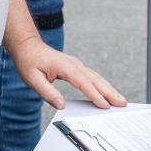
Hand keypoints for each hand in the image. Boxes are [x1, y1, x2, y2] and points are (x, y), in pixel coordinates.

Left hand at [9, 37, 126, 109]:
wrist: (28, 45)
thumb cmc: (29, 61)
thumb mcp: (32, 79)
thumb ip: (47, 92)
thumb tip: (61, 105)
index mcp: (64, 67)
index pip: (83, 82)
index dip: (94, 95)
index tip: (104, 105)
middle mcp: (74, 64)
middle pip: (95, 79)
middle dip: (110, 92)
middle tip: (122, 103)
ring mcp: (76, 65)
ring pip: (96, 77)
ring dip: (109, 89)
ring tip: (121, 100)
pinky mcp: (76, 67)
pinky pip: (92, 77)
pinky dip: (102, 85)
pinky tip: (108, 92)